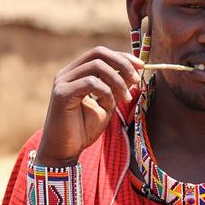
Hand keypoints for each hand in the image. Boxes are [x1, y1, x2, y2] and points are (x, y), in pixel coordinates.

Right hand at [36, 46, 144, 164]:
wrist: (64, 151)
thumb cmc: (83, 130)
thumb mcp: (107, 105)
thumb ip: (116, 87)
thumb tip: (134, 71)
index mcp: (76, 73)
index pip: (100, 53)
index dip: (123, 57)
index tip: (141, 66)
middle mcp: (67, 73)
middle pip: (98, 53)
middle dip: (122, 63)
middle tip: (137, 79)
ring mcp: (63, 82)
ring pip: (97, 66)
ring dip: (118, 81)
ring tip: (126, 99)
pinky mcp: (62, 94)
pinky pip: (91, 82)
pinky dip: (106, 92)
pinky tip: (109, 106)